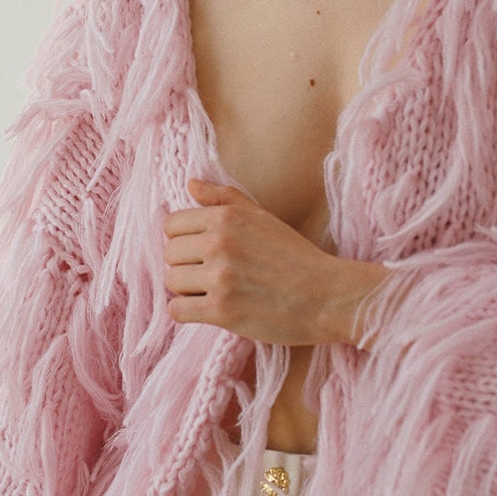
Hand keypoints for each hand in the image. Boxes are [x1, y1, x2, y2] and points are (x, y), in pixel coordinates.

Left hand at [162, 179, 381, 346]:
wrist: (326, 296)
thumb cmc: (295, 256)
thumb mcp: (262, 216)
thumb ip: (224, 197)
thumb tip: (190, 183)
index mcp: (226, 217)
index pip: (172, 225)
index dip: (184, 240)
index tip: (203, 252)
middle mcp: (219, 243)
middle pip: (170, 254)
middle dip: (186, 265)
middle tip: (212, 275)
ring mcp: (219, 278)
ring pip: (172, 282)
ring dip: (188, 289)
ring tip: (215, 291)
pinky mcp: (221, 311)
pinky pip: (177, 310)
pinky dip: (189, 312)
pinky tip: (210, 309)